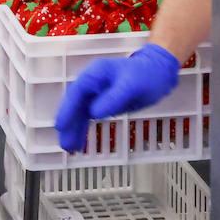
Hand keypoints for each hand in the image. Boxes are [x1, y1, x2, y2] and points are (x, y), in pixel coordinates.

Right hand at [54, 44, 179, 150]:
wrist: (159, 71)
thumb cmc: (146, 75)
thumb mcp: (131, 86)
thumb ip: (113, 98)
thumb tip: (94, 114)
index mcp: (94, 74)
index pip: (76, 93)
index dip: (67, 109)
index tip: (60, 126)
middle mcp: (91, 83)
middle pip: (74, 104)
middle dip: (69, 124)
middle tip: (64, 145)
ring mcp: (95, 93)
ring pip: (80, 113)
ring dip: (74, 129)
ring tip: (70, 149)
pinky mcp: (102, 102)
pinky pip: (88, 116)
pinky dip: (84, 128)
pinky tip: (80, 142)